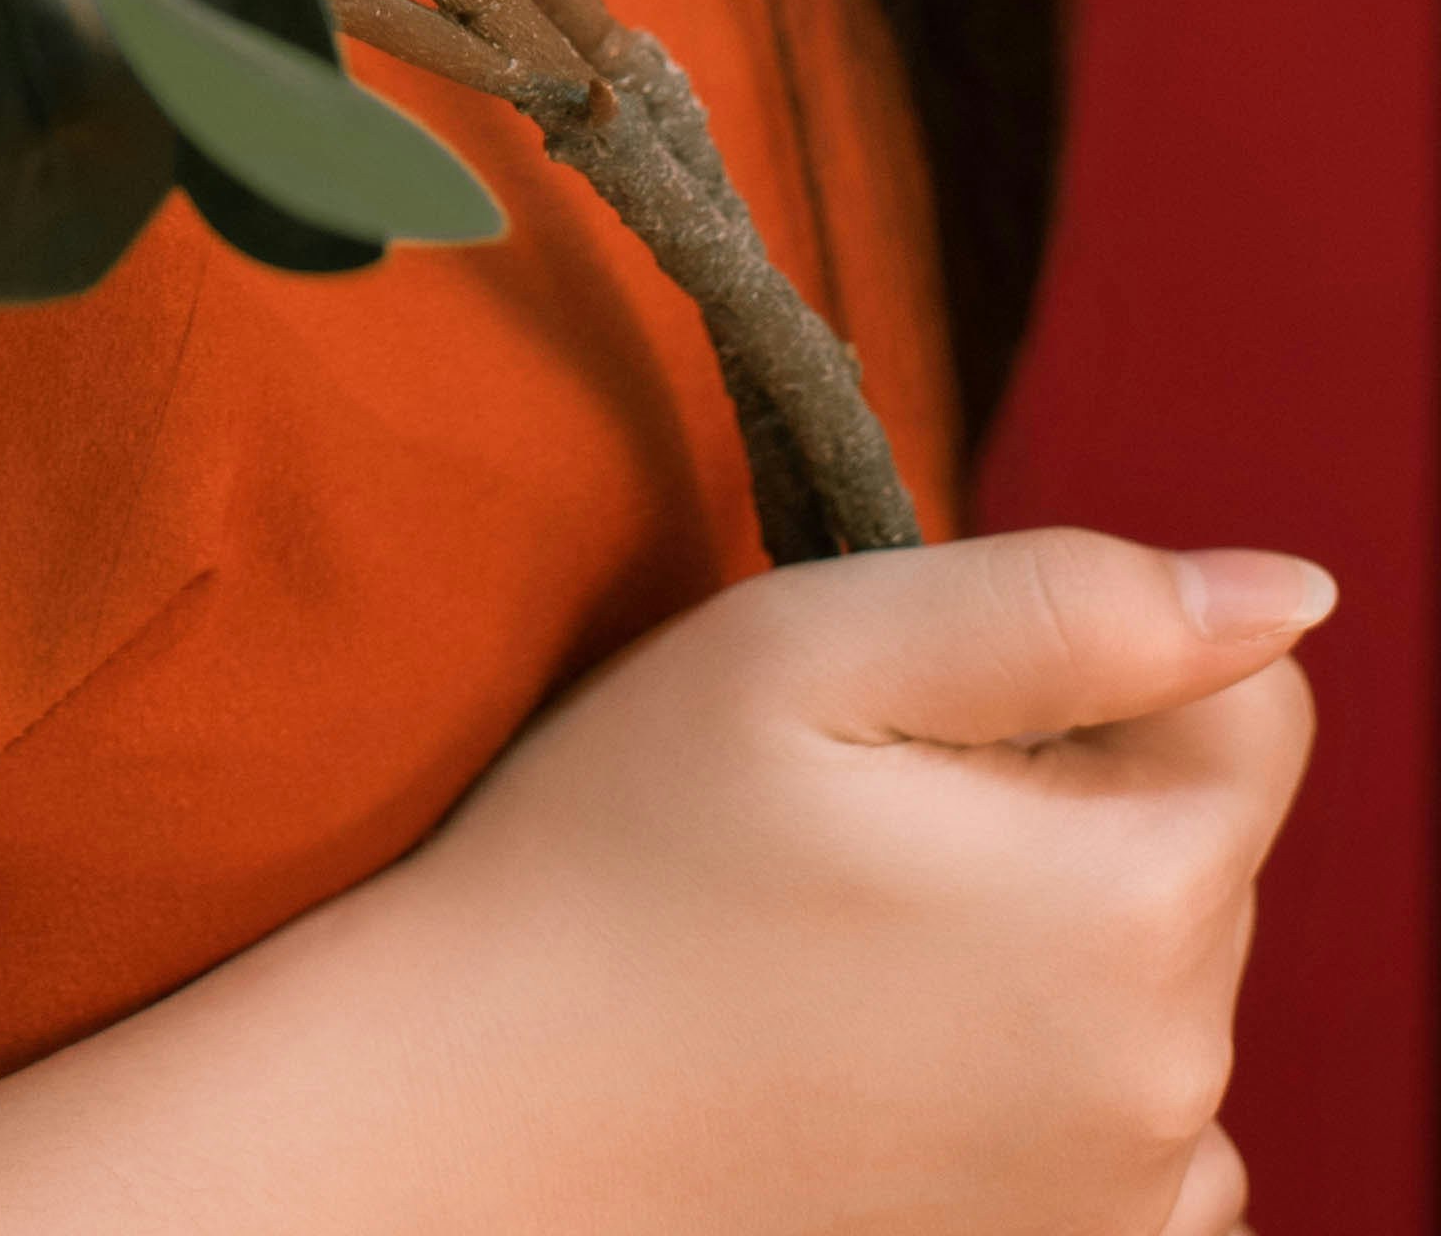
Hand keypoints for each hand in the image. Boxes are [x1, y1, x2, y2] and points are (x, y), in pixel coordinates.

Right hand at [0, 525, 1325, 1235]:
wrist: (478, 1121)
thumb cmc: (619, 860)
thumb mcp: (810, 653)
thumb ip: (1070, 604)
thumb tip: (1293, 596)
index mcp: (1133, 904)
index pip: (1259, 710)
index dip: (1093, 667)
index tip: (932, 713)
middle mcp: (1175, 1085)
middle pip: (1200, 847)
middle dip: (1066, 799)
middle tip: (858, 818)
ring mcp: (1125, 1204)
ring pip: (1161, 986)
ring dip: (1054, 940)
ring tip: (854, 943)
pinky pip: (1132, 1130)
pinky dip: (1042, 1074)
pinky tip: (883, 1055)